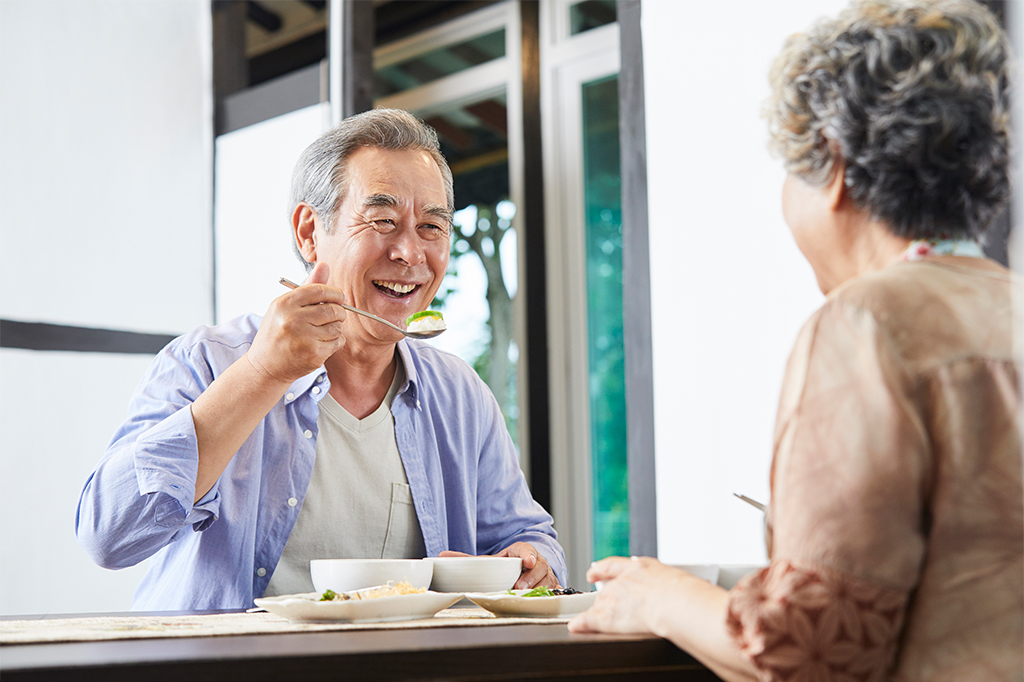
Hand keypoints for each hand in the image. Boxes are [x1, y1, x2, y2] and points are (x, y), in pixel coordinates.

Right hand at [246, 262, 346, 384]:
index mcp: (284, 304)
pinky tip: (320, 344)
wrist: (265, 366)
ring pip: (337, 327)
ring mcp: (303, 338)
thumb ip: (307, 287)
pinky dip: (334, 342)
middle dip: (339, 312)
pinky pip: (337, 342)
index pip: (319, 290)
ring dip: (335, 329)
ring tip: (321, 332)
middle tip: (335, 316)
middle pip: (332, 309)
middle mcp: (292, 320)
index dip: (335, 293)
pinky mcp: (313, 354)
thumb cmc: (277, 332)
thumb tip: (325, 264)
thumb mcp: (285, 307)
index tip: (339, 298)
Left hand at [439, 542, 557, 588]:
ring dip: (538, 589)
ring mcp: (547, 574)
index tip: (526, 561)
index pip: (527, 550)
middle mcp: (537, 562)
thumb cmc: (508, 565)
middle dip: (530, 578)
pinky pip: (555, 592)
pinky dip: (549, 596)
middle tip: (519, 585)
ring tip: (526, 595)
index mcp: (521, 551)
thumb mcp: (490, 561)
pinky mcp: (553, 586)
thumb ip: (467, 560)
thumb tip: (441, 555)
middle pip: (539, 567)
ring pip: (548, 581)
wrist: (528, 566)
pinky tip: (542, 601)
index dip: (527, 554)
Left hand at [568, 556, 698, 634]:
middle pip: (606, 590)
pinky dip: (581, 624)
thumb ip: (668, 582)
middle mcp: (623, 581)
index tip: (593, 572)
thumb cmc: (685, 594)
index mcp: (640, 568)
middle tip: (612, 609)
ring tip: (597, 621)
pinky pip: (589, 621)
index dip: (600, 570)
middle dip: (607, 600)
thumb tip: (680, 587)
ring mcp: (614, 598)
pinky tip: (576, 626)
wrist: (677, 604)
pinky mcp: (608, 617)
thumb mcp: (676, 579)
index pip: (613, 566)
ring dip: (599, 614)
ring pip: (599, 606)